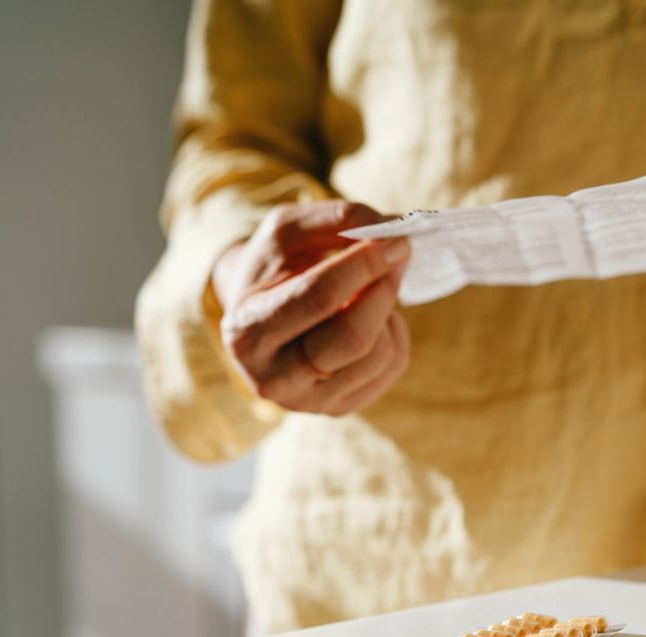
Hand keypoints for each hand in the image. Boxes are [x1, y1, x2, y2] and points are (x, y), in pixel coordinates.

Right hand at [213, 200, 410, 415]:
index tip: (396, 238)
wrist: (260, 316)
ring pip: (377, 355)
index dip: (363, 266)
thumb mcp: (286, 231)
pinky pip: (391, 367)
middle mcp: (271, 378)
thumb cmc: (274, 269)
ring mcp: (308, 401)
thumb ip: (333, 220)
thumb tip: (390, 228)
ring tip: (372, 287)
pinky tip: (372, 318)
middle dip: (384, 289)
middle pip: (352, 337)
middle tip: (400, 254)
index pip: (317, 298)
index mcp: (246, 331)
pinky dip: (394, 333)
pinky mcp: (339, 407)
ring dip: (388, 310)